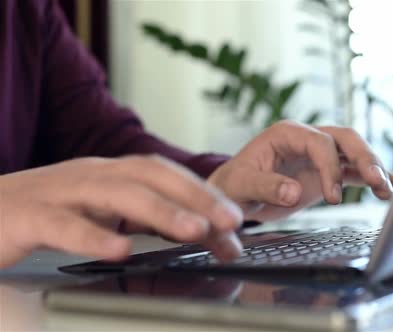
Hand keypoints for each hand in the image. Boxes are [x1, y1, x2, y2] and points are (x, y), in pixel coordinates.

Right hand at [0, 156, 243, 267]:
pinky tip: (119, 250)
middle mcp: (90, 176)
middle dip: (195, 196)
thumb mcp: (101, 215)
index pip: (166, 175)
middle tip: (230, 222)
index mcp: (111, 176)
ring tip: (194, 230)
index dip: (203, 193)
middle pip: (150, 175)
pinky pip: (63, 225)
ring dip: (160, 211)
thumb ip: (144, 223)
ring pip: (115, 193)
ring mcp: (59, 193)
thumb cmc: (44, 215)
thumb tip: (200, 236)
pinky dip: (93, 236)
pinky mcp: (26, 217)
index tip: (235, 220)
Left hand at [208, 120, 392, 220]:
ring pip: (354, 153)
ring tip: (389, 190)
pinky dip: (371, 179)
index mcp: (287, 133)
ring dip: (373, 169)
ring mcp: (319, 154)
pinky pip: (353, 171)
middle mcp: (307, 138)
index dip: (330, 167)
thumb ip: (266, 186)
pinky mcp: (326, 172)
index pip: (319, 142)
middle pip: (345, 139)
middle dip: (364, 158)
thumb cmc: (235, 185)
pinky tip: (390, 189)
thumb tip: (293, 191)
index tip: (333, 197)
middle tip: (377, 181)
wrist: (235, 194)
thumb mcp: (242, 186)